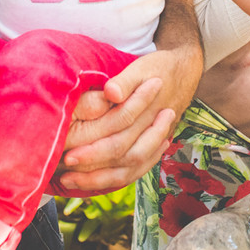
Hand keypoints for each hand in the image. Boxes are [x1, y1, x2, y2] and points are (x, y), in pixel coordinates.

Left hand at [55, 45, 199, 192]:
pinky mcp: (150, 147)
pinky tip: (93, 181)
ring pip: (128, 170)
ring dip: (100, 179)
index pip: (118, 141)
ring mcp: (152, 143)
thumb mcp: (141, 68)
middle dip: (92, 168)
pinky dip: (114, 179)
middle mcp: (149, 134)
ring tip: (70, 181)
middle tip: (64, 171)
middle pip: (121, 159)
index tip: (69, 156)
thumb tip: (111, 93)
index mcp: (146, 116)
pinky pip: (135, 170)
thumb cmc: (159, 68)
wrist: (185, 71)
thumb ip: (125, 81)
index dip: (94, 152)